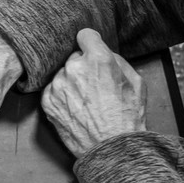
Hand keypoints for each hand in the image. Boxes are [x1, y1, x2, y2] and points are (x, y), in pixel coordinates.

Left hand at [40, 28, 145, 156]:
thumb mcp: (136, 81)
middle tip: (93, 84)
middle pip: (74, 57)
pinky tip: (75, 108)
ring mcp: (58, 85)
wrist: (111, 148)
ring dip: (70, 82)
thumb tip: (103, 52)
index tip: (90, 49)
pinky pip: (53, 90)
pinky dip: (61, 96)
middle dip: (83, 66)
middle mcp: (74, 68)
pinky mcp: (47, 101)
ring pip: (62, 74)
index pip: (85, 35)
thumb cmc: (127, 116)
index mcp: (98, 60)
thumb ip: (116, 60)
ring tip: (85, 100)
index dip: (90, 43)